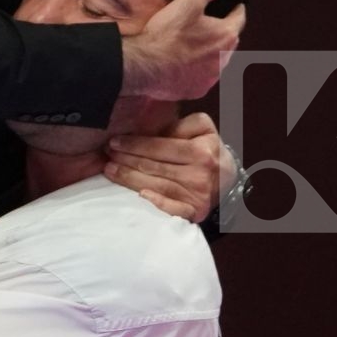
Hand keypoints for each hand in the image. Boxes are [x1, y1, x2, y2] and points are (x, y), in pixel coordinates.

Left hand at [104, 111, 232, 221]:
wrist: (229, 178)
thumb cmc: (208, 149)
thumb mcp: (202, 128)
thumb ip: (179, 125)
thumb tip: (152, 131)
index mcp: (200, 151)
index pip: (160, 147)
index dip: (135, 144)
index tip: (114, 142)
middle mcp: (199, 174)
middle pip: (155, 167)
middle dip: (126, 160)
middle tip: (106, 155)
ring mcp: (197, 195)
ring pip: (157, 185)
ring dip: (129, 178)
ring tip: (109, 171)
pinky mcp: (195, 211)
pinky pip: (174, 209)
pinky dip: (158, 203)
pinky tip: (140, 196)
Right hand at [119, 0, 245, 100]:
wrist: (144, 66)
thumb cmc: (167, 32)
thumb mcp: (190, 1)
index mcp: (226, 35)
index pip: (239, 18)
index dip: (235, 9)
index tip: (233, 6)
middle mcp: (225, 59)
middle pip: (230, 40)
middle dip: (224, 31)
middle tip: (210, 23)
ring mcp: (212, 77)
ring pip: (218, 60)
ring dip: (212, 52)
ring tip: (197, 44)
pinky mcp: (198, 90)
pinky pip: (204, 77)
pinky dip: (199, 70)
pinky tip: (186, 63)